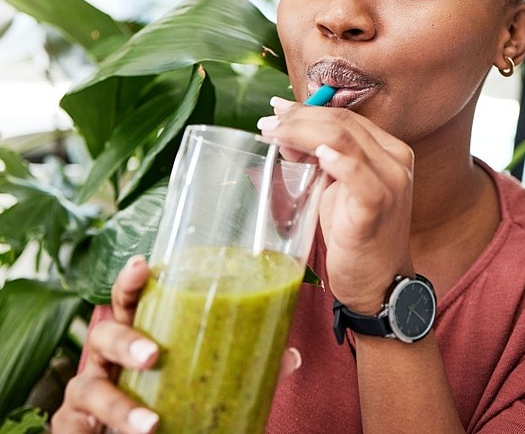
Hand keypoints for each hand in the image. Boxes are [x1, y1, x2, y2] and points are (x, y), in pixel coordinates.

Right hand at [52, 255, 302, 432]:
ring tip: (151, 423)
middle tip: (155, 354)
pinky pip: (77, 426)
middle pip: (106, 333)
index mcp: (139, 332)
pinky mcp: (77, 424)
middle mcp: (108, 356)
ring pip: (90, 386)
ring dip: (120, 404)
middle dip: (127, 340)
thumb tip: (290, 356)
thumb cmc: (167, 393)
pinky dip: (97, 432)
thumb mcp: (198, 374)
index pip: (131, 299)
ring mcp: (89, 389)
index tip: (144, 264)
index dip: (132, 280)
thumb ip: (239, 362)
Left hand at [258, 97, 415, 313]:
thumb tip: (286, 134)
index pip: (345, 117)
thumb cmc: (357, 235)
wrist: (379, 283)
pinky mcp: (378, 206)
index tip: (278, 110)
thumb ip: (319, 159)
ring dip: (301, 132)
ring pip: (343, 139)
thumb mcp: (336, 189)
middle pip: (342, 122)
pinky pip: (356, 173)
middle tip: (267, 122)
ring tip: (272, 134)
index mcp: (389, 151)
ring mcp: (390, 182)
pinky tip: (314, 156)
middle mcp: (395, 160)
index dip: (308, 109)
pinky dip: (335, 160)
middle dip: (298, 118)